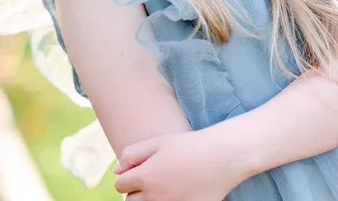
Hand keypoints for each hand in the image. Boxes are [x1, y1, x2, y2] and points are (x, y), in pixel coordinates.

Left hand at [113, 128, 236, 200]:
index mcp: (146, 177)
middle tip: (151, 178)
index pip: (120, 184)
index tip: (137, 169)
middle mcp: (155, 198)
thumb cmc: (189, 146)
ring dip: (148, 200)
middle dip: (135, 191)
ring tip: (162, 185)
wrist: (221, 157)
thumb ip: (132, 154)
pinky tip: (177, 192)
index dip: (127, 175)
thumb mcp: (158, 142)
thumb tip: (116, 171)